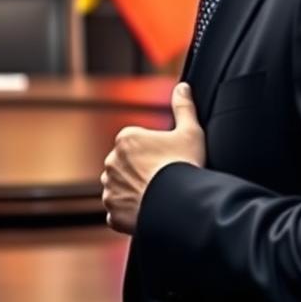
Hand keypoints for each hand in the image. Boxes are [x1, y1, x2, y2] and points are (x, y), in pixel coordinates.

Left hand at [101, 82, 204, 234]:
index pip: (135, 144)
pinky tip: (147, 212)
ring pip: (119, 188)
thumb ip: (184, 107)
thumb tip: (183, 87)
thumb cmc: (185, 167)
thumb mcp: (190, 132)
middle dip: (139, 172)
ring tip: (156, 197)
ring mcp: (110, 188)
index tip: (167, 161)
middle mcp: (112, 162)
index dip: (153, 153)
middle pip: (125, 165)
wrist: (179, 206)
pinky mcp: (113, 212)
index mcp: (126, 139)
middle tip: (163, 180)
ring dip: (132, 192)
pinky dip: (128, 214)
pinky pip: (118, 212)